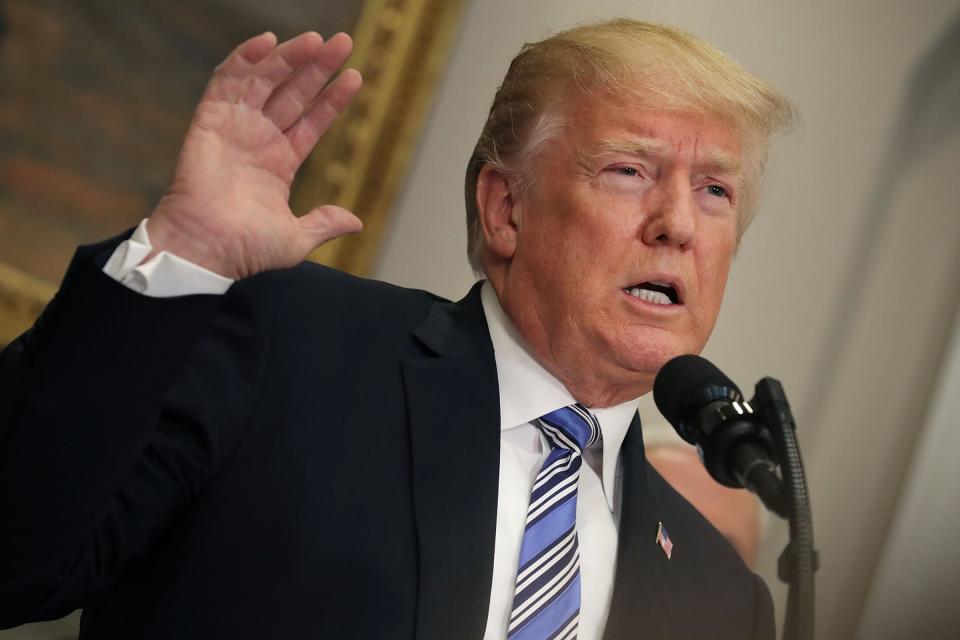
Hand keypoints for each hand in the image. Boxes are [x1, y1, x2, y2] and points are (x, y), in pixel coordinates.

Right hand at [145, 32, 362, 278]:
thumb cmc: (246, 249)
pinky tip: (268, 41)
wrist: (206, 249)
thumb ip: (324, 223)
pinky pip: (228, 81)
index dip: (332, 100)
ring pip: (266, 82)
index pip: (312, 122)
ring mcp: (235, 128)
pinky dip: (245, 58)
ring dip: (289, 57)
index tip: (355, 77)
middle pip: (294, 94)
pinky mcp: (210, 121)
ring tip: (316, 39)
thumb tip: (356, 221)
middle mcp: (258, 141)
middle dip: (317, 68)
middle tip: (343, 42)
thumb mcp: (297, 238)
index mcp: (280, 164)